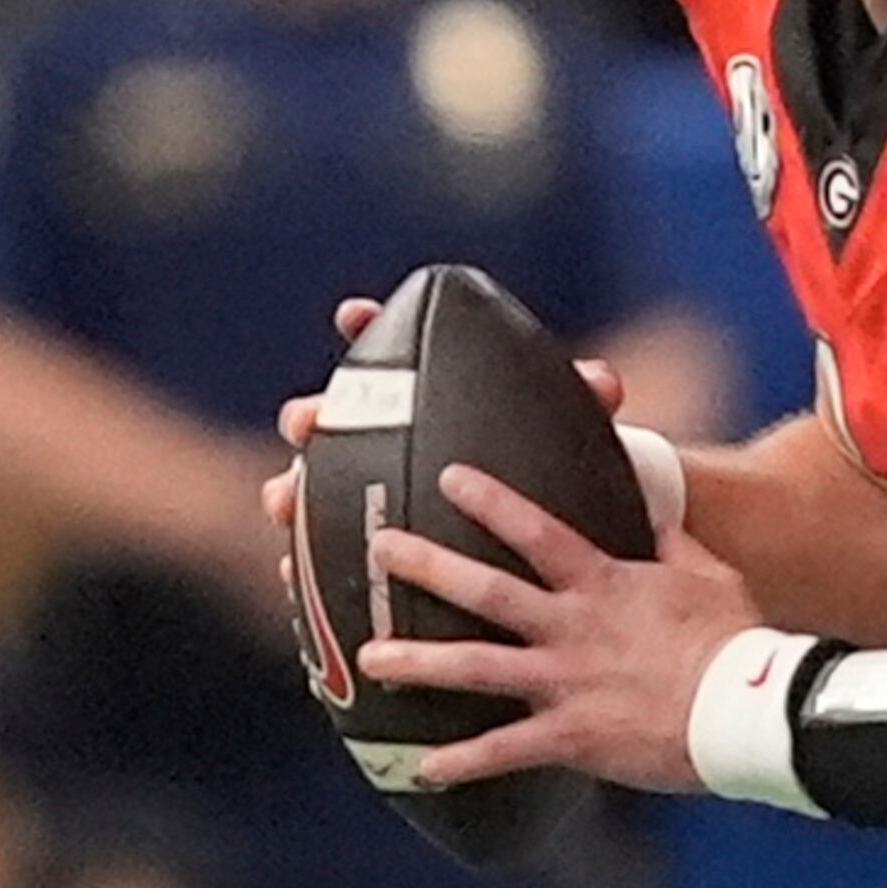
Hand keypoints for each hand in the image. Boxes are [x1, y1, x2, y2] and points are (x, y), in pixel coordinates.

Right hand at [267, 295, 661, 537]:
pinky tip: (288, 572)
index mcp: (431, 401)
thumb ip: (584, 407)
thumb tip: (602, 383)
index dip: (371, 330)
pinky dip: (304, 563)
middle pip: (332, 418)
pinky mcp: (367, 550)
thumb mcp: (576, 440)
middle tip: (306, 421)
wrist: (557, 545)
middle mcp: (389, 440)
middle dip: (311, 415)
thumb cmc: (561, 474)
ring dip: (290, 488)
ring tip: (283, 499)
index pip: (392, 353)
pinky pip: (324, 557)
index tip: (356, 316)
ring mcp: (370, 495)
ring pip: (313, 487)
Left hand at [359, 464, 760, 793]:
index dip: (492, 502)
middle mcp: (575, 627)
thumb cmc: (737, 639)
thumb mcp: (708, 575)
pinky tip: (423, 770)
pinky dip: (463, 762)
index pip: (538, 533)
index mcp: (607, 586)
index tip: (449, 479)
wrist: (750, 708)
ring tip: (372, 657)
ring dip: (420, 661)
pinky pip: (506, 749)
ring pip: (478, 666)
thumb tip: (651, 502)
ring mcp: (568, 682)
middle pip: (488, 591)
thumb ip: (670, 540)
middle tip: (381, 547)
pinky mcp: (573, 735)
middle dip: (429, 566)